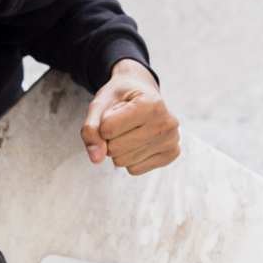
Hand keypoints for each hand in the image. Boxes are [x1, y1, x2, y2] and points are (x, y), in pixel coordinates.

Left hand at [80, 60, 180, 174]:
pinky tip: (139, 141)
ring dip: (118, 149)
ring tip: (130, 130)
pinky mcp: (171, 154)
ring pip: (122, 161)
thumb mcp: (100, 104)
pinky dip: (129, 158)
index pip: (106, 129)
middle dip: (109, 138)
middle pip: (114, 148)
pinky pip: (134, 169)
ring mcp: (172, 140)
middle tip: (122, 122)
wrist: (143, 92)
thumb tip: (96, 159)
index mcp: (150, 103)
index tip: (114, 110)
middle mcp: (167, 122)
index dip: (102, 123)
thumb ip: (91, 129)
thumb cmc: (121, 97)